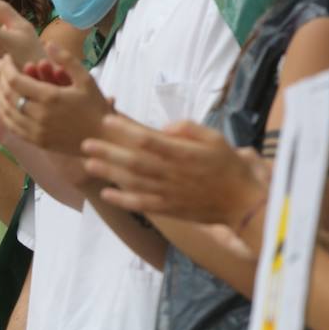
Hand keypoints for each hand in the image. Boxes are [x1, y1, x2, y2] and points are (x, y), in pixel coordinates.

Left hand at [0, 45, 111, 152]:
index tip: (5, 58)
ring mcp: (37, 131)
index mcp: (50, 97)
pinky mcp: (37, 141)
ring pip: (7, 112)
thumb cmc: (96, 106)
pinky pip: (13, 127)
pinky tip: (0, 104)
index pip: (15, 81)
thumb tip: (48, 43)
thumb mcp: (86, 78)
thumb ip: (66, 60)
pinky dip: (3, 114)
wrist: (102, 138)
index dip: (6, 68)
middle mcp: (40, 116)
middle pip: (8, 95)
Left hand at [82, 114, 269, 224]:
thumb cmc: (228, 166)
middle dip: (108, 152)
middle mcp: (172, 173)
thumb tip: (165, 127)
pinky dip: (123, 200)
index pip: (148, 139)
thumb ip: (189, 129)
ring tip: (89, 164)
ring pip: (133, 182)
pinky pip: (142, 204)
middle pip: (134, 161)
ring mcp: (169, 193)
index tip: (107, 120)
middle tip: (87, 143)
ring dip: (109, 173)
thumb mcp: (215, 138)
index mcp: (183, 153)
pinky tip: (106, 194)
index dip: (125, 129)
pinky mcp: (168, 209)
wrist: (242, 202)